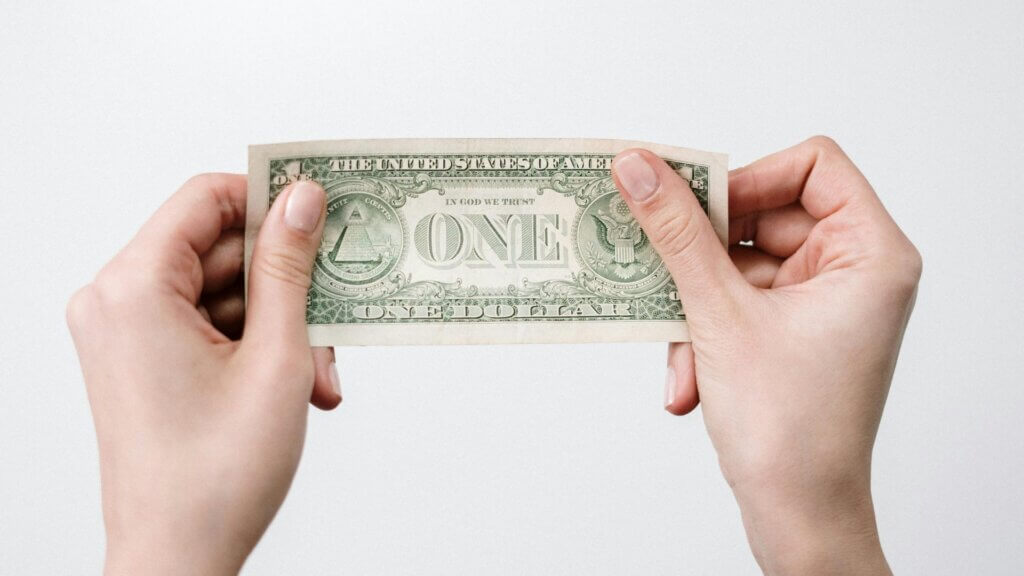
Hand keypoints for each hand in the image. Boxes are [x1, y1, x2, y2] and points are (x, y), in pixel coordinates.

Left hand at [67, 175, 340, 574]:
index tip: (325, 212)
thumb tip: (304, 198)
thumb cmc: (215, 475)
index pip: (206, 199)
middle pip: (220, 252)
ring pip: (223, 294)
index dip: (271, 199)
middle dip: (288, 288)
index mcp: (134, 288)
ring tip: (317, 376)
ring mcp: (125, 334)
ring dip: (282, 328)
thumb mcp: (275, 358)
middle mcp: (116, 302)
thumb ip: (290, 267)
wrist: (176, 560)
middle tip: (335, 321)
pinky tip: (297, 386)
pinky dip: (257, 348)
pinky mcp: (141, 360)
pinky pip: (208, 326)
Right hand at [612, 137, 919, 574]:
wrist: (797, 516)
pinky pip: (737, 301)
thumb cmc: (790, 430)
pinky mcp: (794, 331)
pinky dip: (706, 331)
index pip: (814, 164)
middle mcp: (854, 271)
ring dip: (697, 307)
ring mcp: (824, 303)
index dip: (749, 177)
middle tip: (660, 269)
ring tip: (683, 355)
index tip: (692, 207)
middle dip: (704, 258)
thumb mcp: (720, 316)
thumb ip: (676, 234)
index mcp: (870, 253)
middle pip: (765, 215)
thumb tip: (638, 166)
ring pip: (740, 264)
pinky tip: (688, 380)